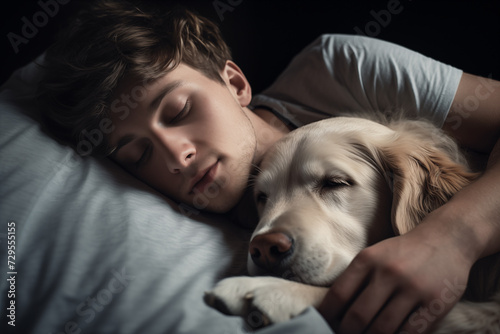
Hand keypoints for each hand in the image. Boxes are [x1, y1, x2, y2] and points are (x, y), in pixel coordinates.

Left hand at [317, 215, 473, 333]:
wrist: (447, 238)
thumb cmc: (403, 252)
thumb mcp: (374, 255)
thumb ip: (356, 278)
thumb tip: (334, 310)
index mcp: (368, 259)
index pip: (339, 294)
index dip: (327, 315)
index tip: (323, 325)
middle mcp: (388, 272)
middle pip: (358, 316)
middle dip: (347, 332)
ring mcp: (413, 288)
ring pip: (383, 328)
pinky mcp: (435, 303)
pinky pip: (411, 332)